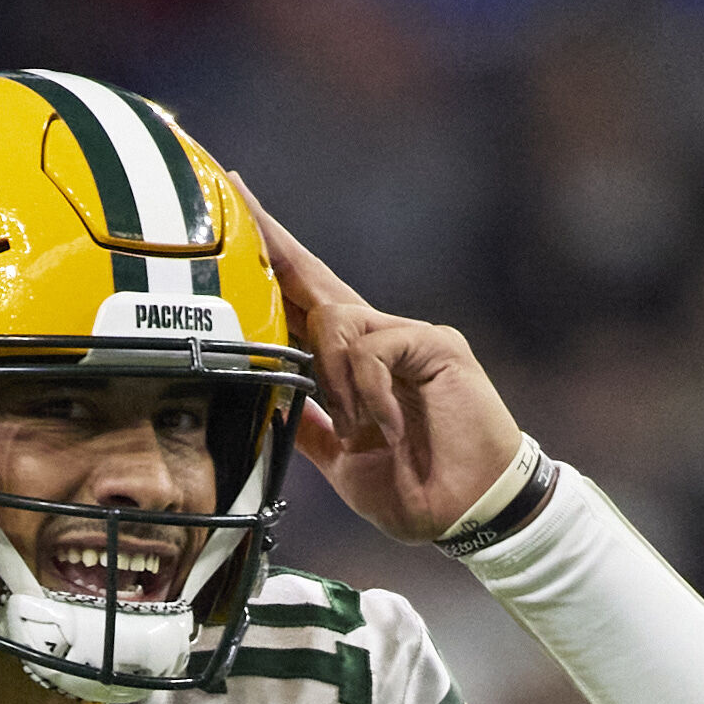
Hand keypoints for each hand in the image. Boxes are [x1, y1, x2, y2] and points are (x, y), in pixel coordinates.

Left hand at [237, 177, 523, 544]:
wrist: (467, 515)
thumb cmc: (415, 492)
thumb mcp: (342, 461)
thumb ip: (310, 427)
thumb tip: (270, 405)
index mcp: (356, 366)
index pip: (306, 305)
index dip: (273, 267)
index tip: (239, 222)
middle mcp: (381, 339)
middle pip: (317, 279)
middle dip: (274, 241)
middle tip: (235, 189)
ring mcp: (410, 337)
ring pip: (337, 320)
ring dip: (333, 379)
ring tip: (356, 429)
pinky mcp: (435, 345)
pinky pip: (372, 348)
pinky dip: (367, 392)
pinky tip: (384, 427)